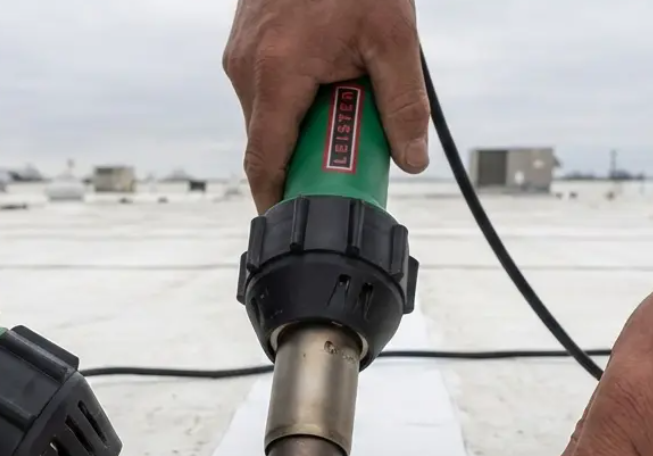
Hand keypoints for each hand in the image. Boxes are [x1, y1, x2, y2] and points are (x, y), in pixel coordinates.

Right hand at [223, 0, 428, 212]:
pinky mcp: (245, 45)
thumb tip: (412, 159)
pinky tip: (328, 77)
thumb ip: (403, 104)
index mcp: (277, 74)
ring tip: (346, 100)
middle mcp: (247, 69)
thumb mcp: (394, 37)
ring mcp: (241, 55)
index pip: (265, 161)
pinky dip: (295, 99)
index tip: (297, 222)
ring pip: (270, 115)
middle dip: (308, 158)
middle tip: (349, 158)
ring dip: (305, 124)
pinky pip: (267, 90)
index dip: (279, 200)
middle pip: (271, 142)